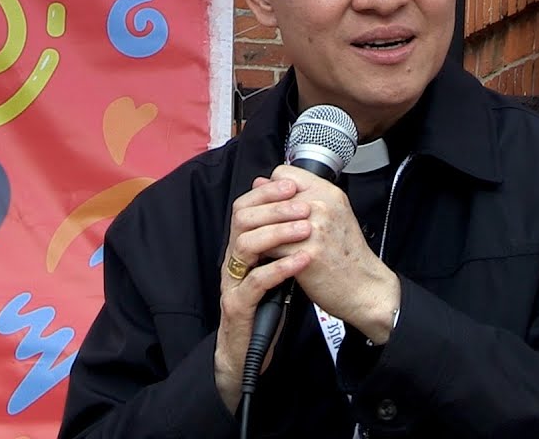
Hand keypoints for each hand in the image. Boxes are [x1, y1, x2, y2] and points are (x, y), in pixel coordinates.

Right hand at [213, 176, 313, 410]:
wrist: (248, 353)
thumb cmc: (264, 308)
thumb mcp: (273, 268)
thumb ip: (278, 242)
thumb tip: (294, 208)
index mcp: (239, 249)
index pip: (244, 207)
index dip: (266, 193)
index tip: (293, 186)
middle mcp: (232, 261)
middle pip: (242, 219)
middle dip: (274, 208)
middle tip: (304, 205)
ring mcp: (231, 283)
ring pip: (245, 245)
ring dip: (278, 233)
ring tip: (306, 229)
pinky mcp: (238, 306)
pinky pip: (256, 282)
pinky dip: (280, 267)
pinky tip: (303, 260)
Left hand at [266, 165, 400, 343]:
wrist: (364, 287)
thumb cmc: (347, 255)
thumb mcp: (331, 216)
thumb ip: (299, 197)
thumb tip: (261, 183)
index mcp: (328, 193)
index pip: (282, 174)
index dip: (272, 189)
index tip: (272, 205)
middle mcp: (322, 205)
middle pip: (270, 197)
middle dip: (261, 214)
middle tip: (262, 229)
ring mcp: (314, 227)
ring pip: (266, 221)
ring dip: (260, 234)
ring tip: (264, 244)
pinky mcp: (306, 251)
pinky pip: (269, 246)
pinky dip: (265, 254)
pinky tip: (270, 259)